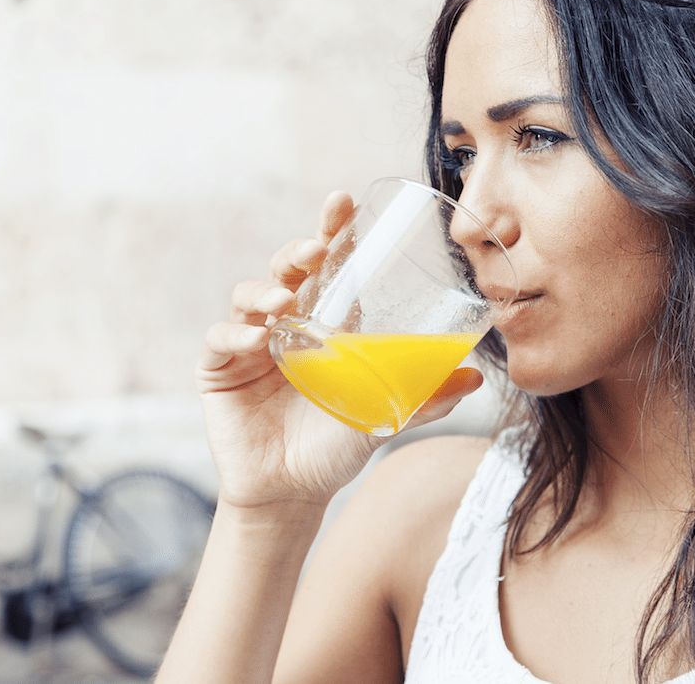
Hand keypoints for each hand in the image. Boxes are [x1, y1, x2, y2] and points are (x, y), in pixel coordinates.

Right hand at [195, 191, 483, 510]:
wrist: (294, 493)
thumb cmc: (338, 447)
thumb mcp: (386, 418)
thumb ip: (426, 399)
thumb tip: (475, 378)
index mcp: (328, 323)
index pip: (329, 266)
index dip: (332, 231)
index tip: (344, 201)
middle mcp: (288, 323)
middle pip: (287, 269)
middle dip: (298, 251)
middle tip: (316, 248)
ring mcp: (251, 344)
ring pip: (250, 296)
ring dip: (265, 291)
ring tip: (284, 302)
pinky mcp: (219, 370)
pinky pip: (220, 340)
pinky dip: (235, 335)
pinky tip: (255, 341)